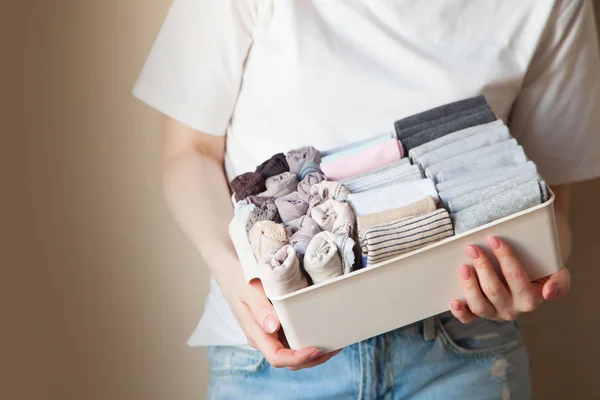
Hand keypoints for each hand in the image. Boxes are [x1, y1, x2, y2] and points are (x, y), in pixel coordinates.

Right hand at [223, 278, 341, 369]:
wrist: (232, 271)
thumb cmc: (240, 280)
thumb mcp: (249, 290)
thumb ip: (260, 309)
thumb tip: (274, 327)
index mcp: (256, 334)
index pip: (278, 357)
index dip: (298, 358)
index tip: (316, 348)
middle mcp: (264, 338)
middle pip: (290, 361)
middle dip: (313, 359)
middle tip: (335, 347)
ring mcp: (270, 334)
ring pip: (293, 353)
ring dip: (315, 354)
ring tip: (334, 343)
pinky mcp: (276, 327)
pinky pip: (294, 340)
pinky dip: (309, 340)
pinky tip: (322, 332)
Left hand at [450, 236, 570, 322]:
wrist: (528, 273)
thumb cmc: (539, 268)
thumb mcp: (557, 272)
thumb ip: (560, 282)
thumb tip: (548, 293)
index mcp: (530, 299)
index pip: (515, 276)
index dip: (504, 257)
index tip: (493, 240)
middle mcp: (512, 310)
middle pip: (494, 289)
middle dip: (482, 267)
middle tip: (472, 248)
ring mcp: (494, 313)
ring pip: (479, 304)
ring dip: (469, 286)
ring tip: (463, 266)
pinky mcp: (480, 314)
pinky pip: (468, 318)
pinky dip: (460, 312)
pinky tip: (454, 300)